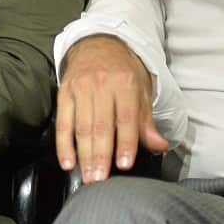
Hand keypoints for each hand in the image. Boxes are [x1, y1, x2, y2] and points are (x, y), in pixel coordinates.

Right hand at [56, 36, 168, 183]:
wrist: (97, 44)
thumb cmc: (123, 71)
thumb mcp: (141, 90)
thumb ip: (146, 121)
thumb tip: (160, 146)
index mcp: (125, 84)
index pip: (126, 118)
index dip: (125, 142)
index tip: (124, 164)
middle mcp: (101, 85)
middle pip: (101, 125)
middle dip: (101, 155)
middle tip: (100, 179)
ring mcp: (80, 89)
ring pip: (82, 126)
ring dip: (84, 154)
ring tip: (88, 176)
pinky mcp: (64, 93)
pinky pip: (63, 122)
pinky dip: (63, 144)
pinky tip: (68, 161)